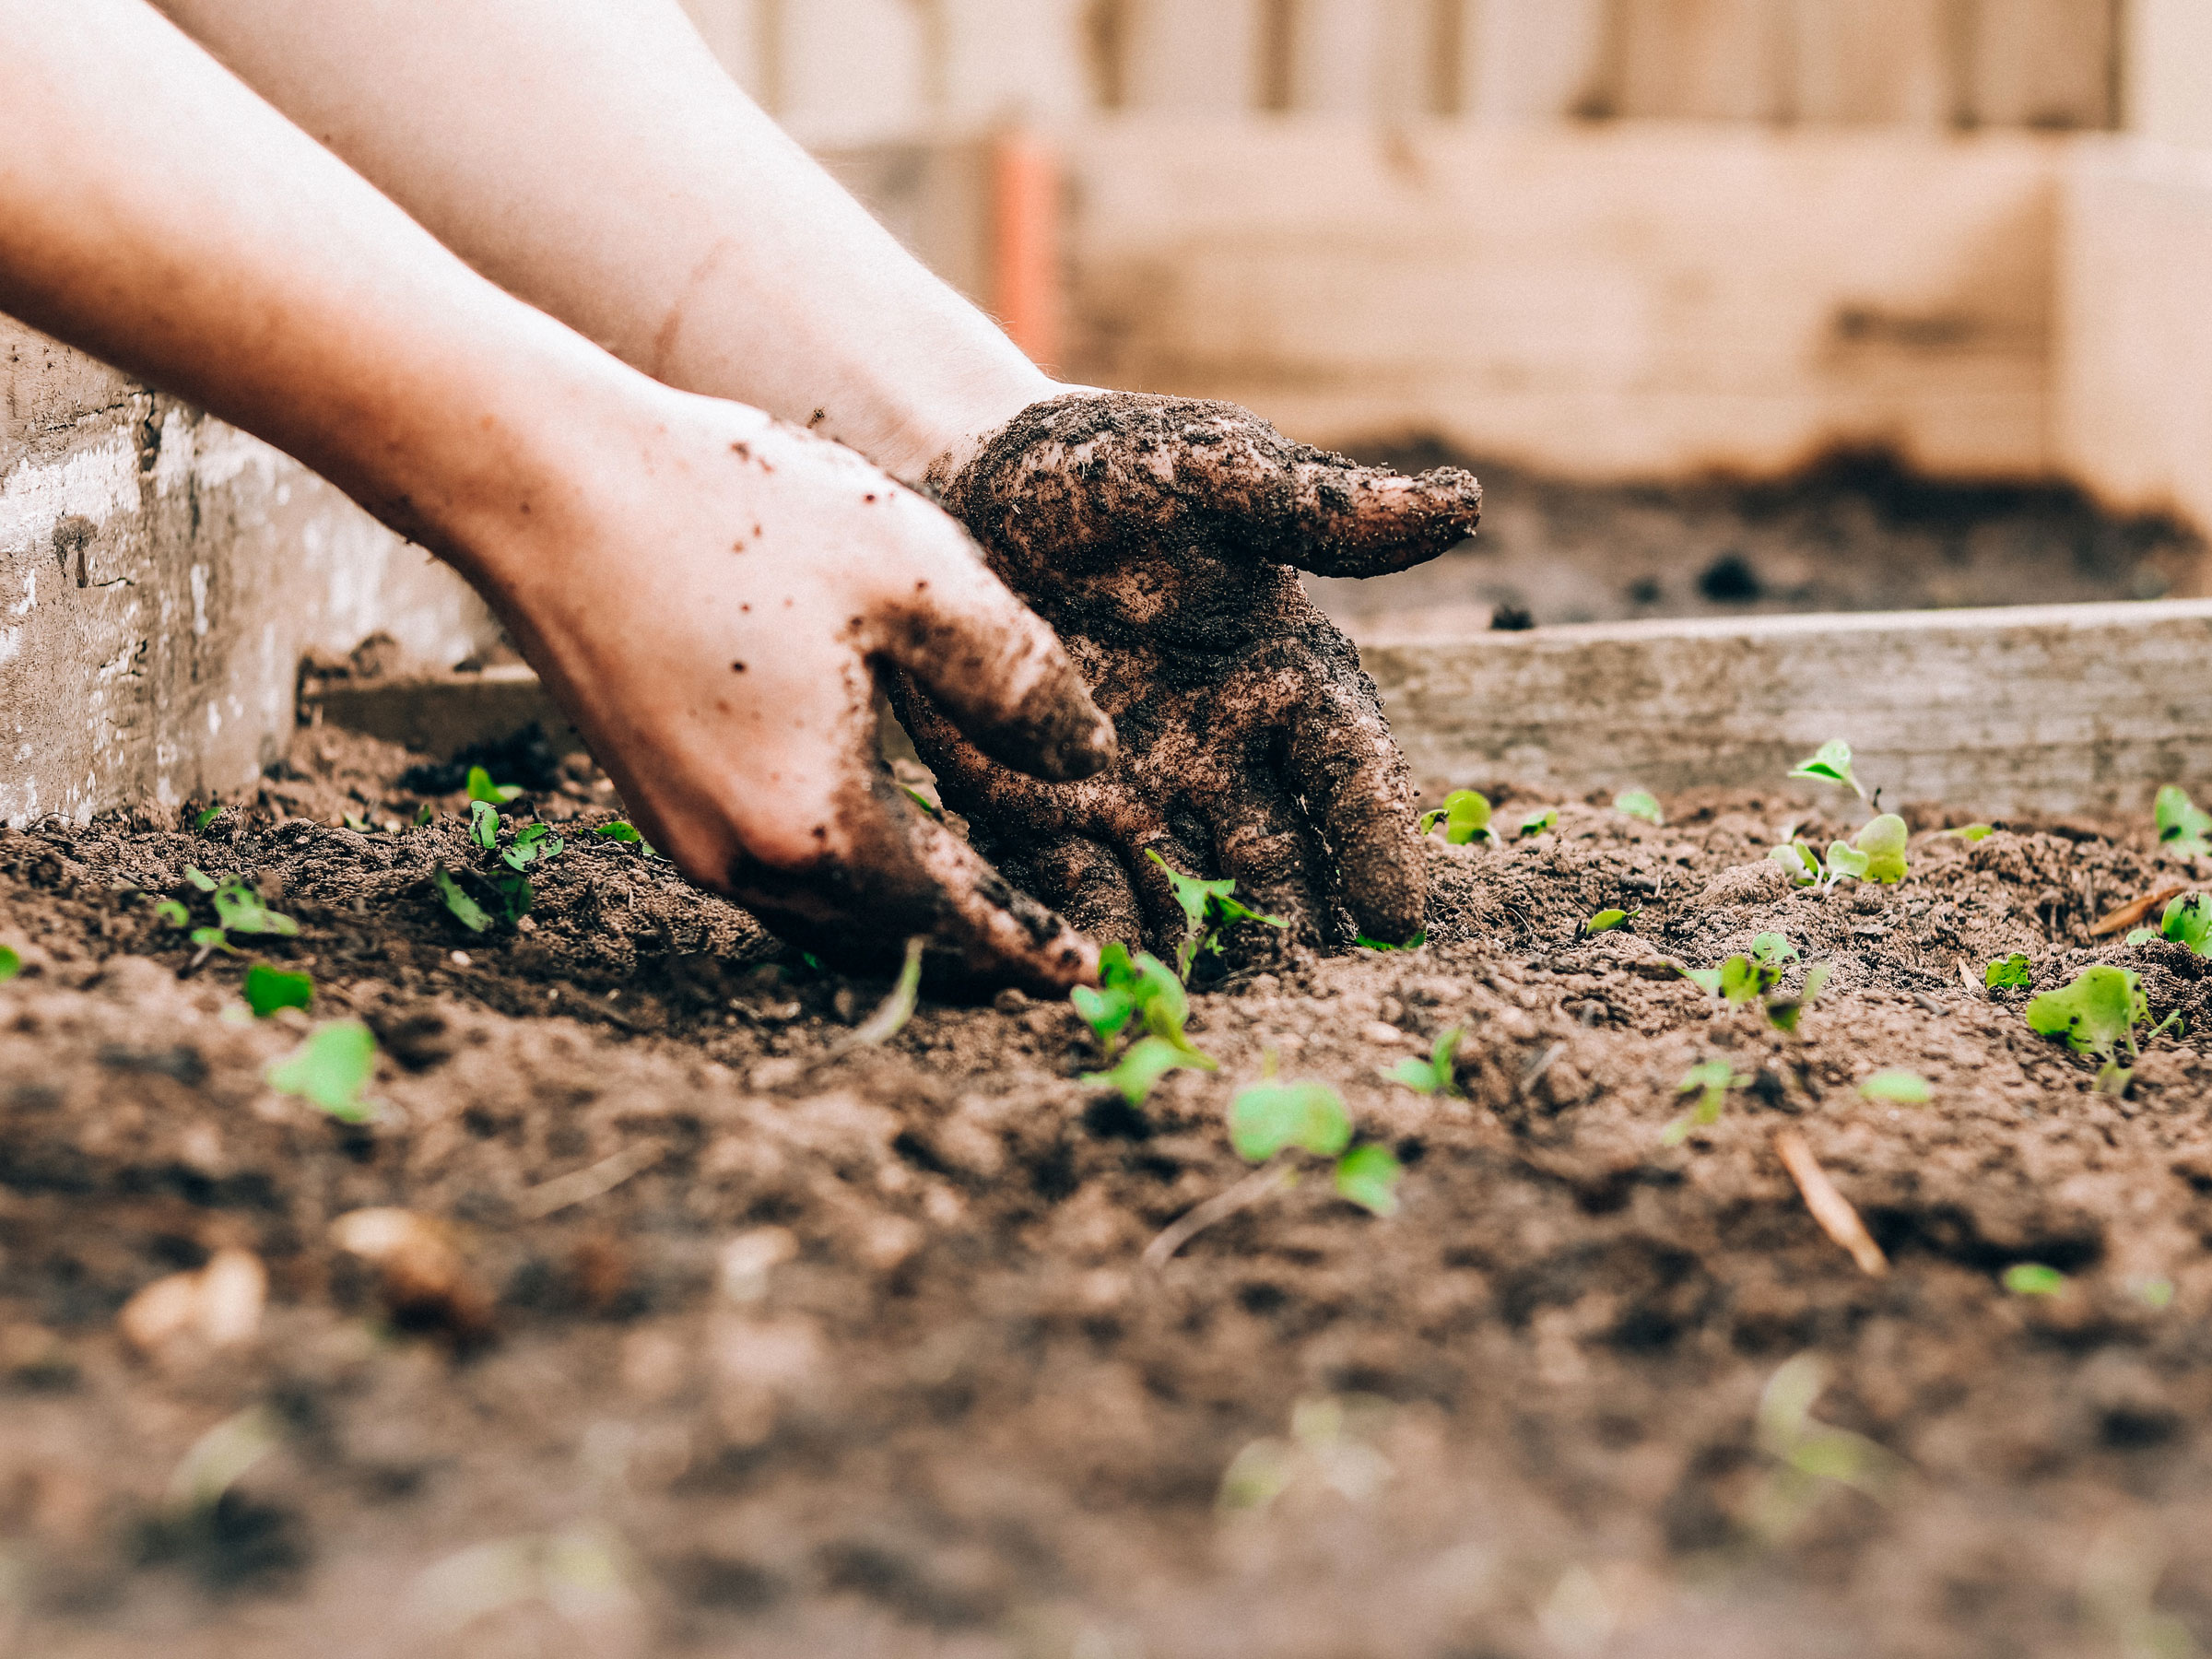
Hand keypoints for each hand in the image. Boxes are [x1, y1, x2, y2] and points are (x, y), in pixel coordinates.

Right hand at [473, 391, 1115, 991]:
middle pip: (888, 939)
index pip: (954, 919)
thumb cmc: (735, 512)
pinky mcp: (655, 802)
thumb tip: (1091, 762)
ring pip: (826, 917)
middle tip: (1048, 954)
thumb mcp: (918, 575)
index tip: (1089, 977)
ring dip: (907, 921)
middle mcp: (743, 860)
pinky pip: (776, 876)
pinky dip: (846, 879)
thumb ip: (1019, 681)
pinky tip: (882, 837)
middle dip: (974, 951)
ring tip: (980, 905)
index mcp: (817, 823)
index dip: (1029, 947)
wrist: (545, 482)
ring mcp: (687, 838)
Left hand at [892, 391, 1480, 957]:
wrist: (963, 479)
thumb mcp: (1212, 470)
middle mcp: (1224, 753)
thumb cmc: (1106, 468)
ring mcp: (1136, 793)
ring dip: (1203, 953)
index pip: (1349, 769)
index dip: (1377, 839)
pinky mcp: (1043, 813)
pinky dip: (1094, 935)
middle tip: (1315, 999)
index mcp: (1285, 676)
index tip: (1400, 915)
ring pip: (1187, 893)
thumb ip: (1318, 507)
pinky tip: (1099, 981)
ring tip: (1213, 1015)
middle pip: (1279, 858)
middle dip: (1298, 928)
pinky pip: (1077, 888)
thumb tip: (1463, 504)